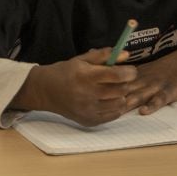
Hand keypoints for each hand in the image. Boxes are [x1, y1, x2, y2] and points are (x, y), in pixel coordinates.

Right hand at [13, 48, 138, 126]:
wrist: (46, 91)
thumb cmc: (66, 72)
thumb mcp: (82, 59)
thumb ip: (104, 55)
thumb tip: (126, 54)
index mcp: (86, 76)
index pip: (117, 75)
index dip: (129, 72)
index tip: (131, 70)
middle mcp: (88, 95)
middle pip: (121, 90)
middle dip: (125, 83)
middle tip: (121, 79)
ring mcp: (88, 111)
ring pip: (119, 104)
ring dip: (121, 96)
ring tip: (114, 90)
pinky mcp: (89, 121)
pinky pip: (113, 116)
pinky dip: (115, 107)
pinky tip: (108, 100)